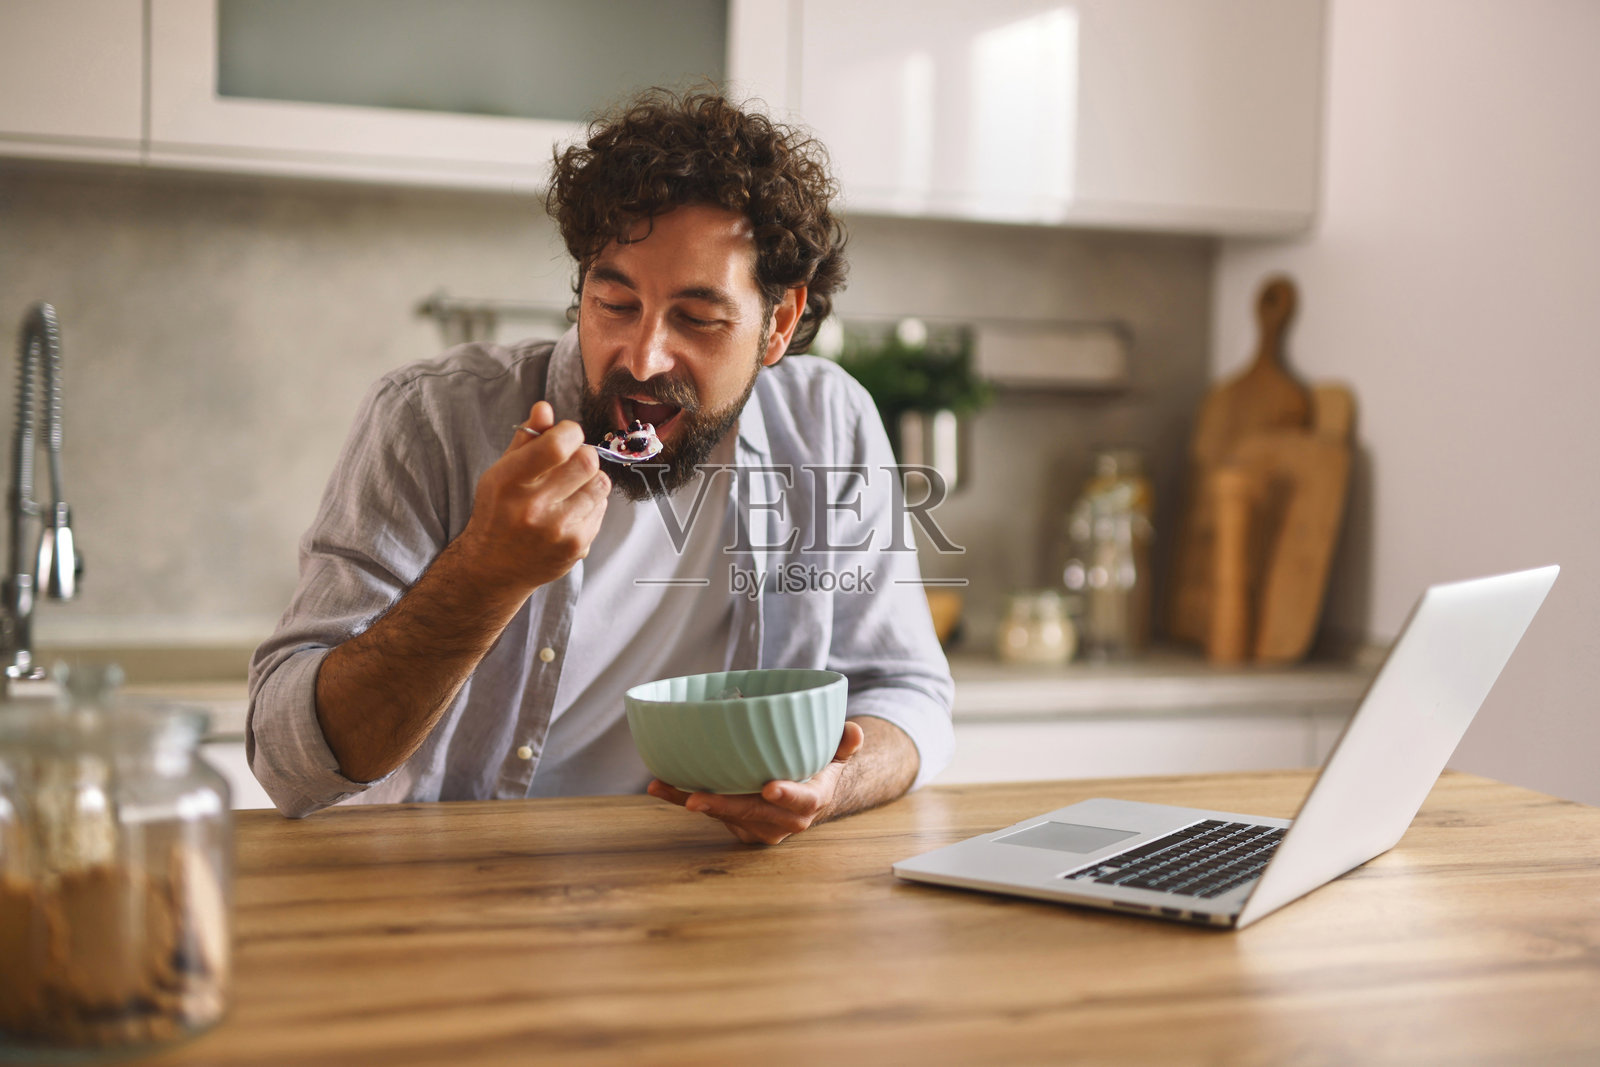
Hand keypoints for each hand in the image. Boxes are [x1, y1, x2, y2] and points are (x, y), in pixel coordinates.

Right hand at [456, 401, 609, 595]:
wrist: (493, 567)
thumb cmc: (498, 512)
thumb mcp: (501, 472)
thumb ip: (526, 439)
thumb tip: (545, 408)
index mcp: (509, 481)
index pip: (558, 445)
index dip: (569, 432)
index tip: (565, 436)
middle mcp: (533, 508)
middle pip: (587, 461)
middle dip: (583, 454)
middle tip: (570, 462)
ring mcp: (558, 530)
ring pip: (600, 483)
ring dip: (589, 480)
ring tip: (569, 488)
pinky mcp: (576, 546)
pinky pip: (601, 508)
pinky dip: (591, 504)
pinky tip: (570, 511)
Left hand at [646, 721, 865, 844]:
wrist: (810, 797)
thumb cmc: (821, 768)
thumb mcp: (838, 754)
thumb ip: (845, 743)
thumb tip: (854, 732)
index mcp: (811, 801)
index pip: (801, 802)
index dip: (786, 796)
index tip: (769, 787)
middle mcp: (783, 821)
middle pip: (752, 814)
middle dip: (724, 808)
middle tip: (696, 799)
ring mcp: (757, 825)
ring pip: (725, 815)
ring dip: (693, 802)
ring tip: (666, 787)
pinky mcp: (736, 823)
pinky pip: (710, 812)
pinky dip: (681, 798)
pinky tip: (659, 785)